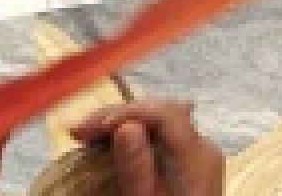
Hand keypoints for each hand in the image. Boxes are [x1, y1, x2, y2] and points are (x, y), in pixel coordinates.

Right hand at [69, 101, 225, 195]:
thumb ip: (135, 168)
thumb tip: (125, 127)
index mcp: (198, 156)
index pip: (163, 114)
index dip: (123, 113)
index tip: (86, 130)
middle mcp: (203, 149)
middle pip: (160, 114)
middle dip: (117, 117)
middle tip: (78, 132)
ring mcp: (198, 157)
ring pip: (159, 125)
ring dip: (122, 125)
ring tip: (87, 137)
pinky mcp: (189, 168)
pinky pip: (161, 141)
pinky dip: (133, 140)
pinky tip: (108, 146)